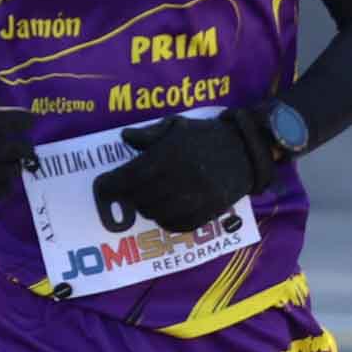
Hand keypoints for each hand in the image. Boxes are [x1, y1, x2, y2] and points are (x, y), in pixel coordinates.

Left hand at [93, 111, 271, 233]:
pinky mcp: (209, 211)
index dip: (112, 184)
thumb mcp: (177, 126)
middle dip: (130, 196)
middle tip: (130, 191)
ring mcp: (196, 197)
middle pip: (141, 198)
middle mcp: (182, 177)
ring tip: (149, 199)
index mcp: (170, 154)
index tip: (104, 186)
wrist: (247, 149)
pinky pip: (178, 225)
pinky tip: (166, 211)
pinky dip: (167, 221)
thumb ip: (149, 134)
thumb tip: (124, 138)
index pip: (130, 176)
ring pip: (157, 214)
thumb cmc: (207, 135)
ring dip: (147, 209)